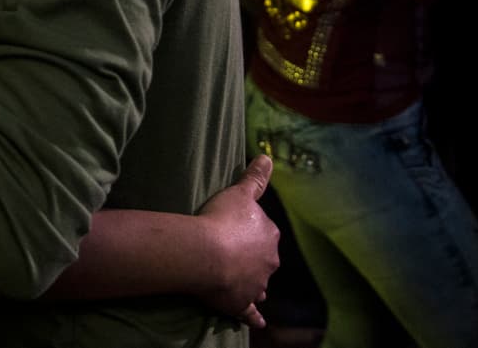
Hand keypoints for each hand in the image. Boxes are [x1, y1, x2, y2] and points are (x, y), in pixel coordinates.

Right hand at [196, 154, 279, 325]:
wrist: (208, 254)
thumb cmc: (223, 219)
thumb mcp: (240, 192)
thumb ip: (255, 177)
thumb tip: (268, 156)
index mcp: (270, 234)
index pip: (265, 230)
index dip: (251, 228)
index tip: (237, 227)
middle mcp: (269, 261)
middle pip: (264, 258)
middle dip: (254, 256)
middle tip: (235, 252)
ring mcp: (256, 284)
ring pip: (258, 282)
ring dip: (254, 281)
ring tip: (242, 279)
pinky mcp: (242, 303)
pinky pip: (250, 312)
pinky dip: (254, 316)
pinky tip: (258, 322)